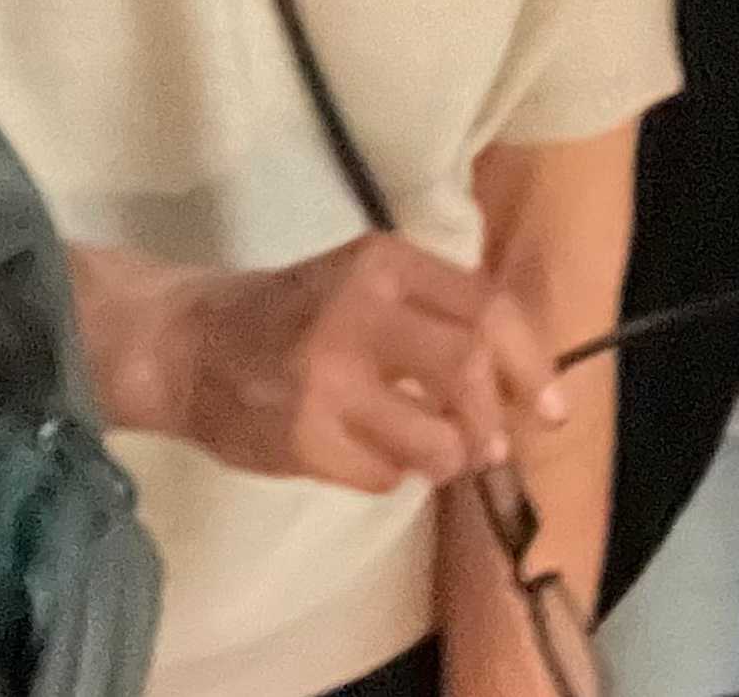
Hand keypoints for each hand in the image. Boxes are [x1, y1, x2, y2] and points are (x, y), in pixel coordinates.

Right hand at [157, 235, 565, 494]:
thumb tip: (523, 379)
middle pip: (468, 367)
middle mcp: (360, 311)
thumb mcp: (366, 282)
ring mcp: (328, 378)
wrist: (187, 344)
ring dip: (448, 458)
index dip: (533, 362)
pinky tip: (371, 455)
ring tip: (434, 455)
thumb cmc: (293, 312)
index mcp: (385, 263)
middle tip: (495, 446)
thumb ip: (437, 314)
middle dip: (497, 418)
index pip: (488, 307)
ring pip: (435, 439)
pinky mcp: (303, 438)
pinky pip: (384, 475)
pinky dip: (393, 475)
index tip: (551, 404)